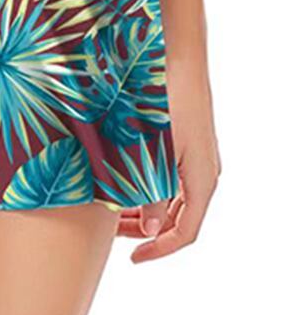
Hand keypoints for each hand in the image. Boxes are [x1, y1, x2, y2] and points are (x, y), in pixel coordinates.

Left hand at [118, 58, 220, 262]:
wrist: (178, 55)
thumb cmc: (166, 98)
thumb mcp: (154, 148)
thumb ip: (150, 190)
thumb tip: (149, 229)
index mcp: (201, 180)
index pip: (185, 232)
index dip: (159, 249)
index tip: (132, 258)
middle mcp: (203, 172)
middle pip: (177, 216)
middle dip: (145, 228)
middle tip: (112, 233)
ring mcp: (196, 156)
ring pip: (172, 196)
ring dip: (144, 207)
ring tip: (112, 208)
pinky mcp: (186, 141)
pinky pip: (170, 177)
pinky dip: (148, 186)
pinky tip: (123, 181)